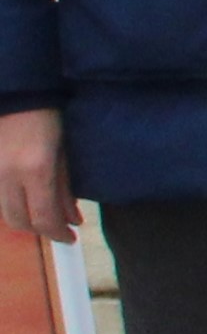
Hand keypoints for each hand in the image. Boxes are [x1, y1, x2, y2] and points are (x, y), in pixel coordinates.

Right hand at [0, 107, 66, 245]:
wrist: (16, 95)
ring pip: (4, 213)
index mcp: (35, 170)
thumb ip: (66, 189)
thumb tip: (73, 220)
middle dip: (40, 230)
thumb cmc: (47, 119)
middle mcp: (8, 175)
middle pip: (19, 221)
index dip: (57, 234)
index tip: (71, 238)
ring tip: (45, 213)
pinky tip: (28, 199)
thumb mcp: (63, 154)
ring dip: (25, 218)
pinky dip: (13, 205)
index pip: (43, 218)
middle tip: (59, 228)